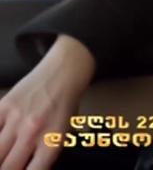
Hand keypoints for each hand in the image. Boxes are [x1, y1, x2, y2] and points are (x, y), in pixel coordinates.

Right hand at [0, 35, 95, 169]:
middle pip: (8, 167)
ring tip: (4, 155)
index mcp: (52, 142)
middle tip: (10, 164)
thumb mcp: (64, 133)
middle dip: (7, 169)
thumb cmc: (65, 105)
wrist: (64, 73)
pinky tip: (0, 140)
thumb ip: (45, 154)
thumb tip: (28, 166)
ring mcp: (16, 119)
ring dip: (0, 156)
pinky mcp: (3, 106)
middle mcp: (33, 133)